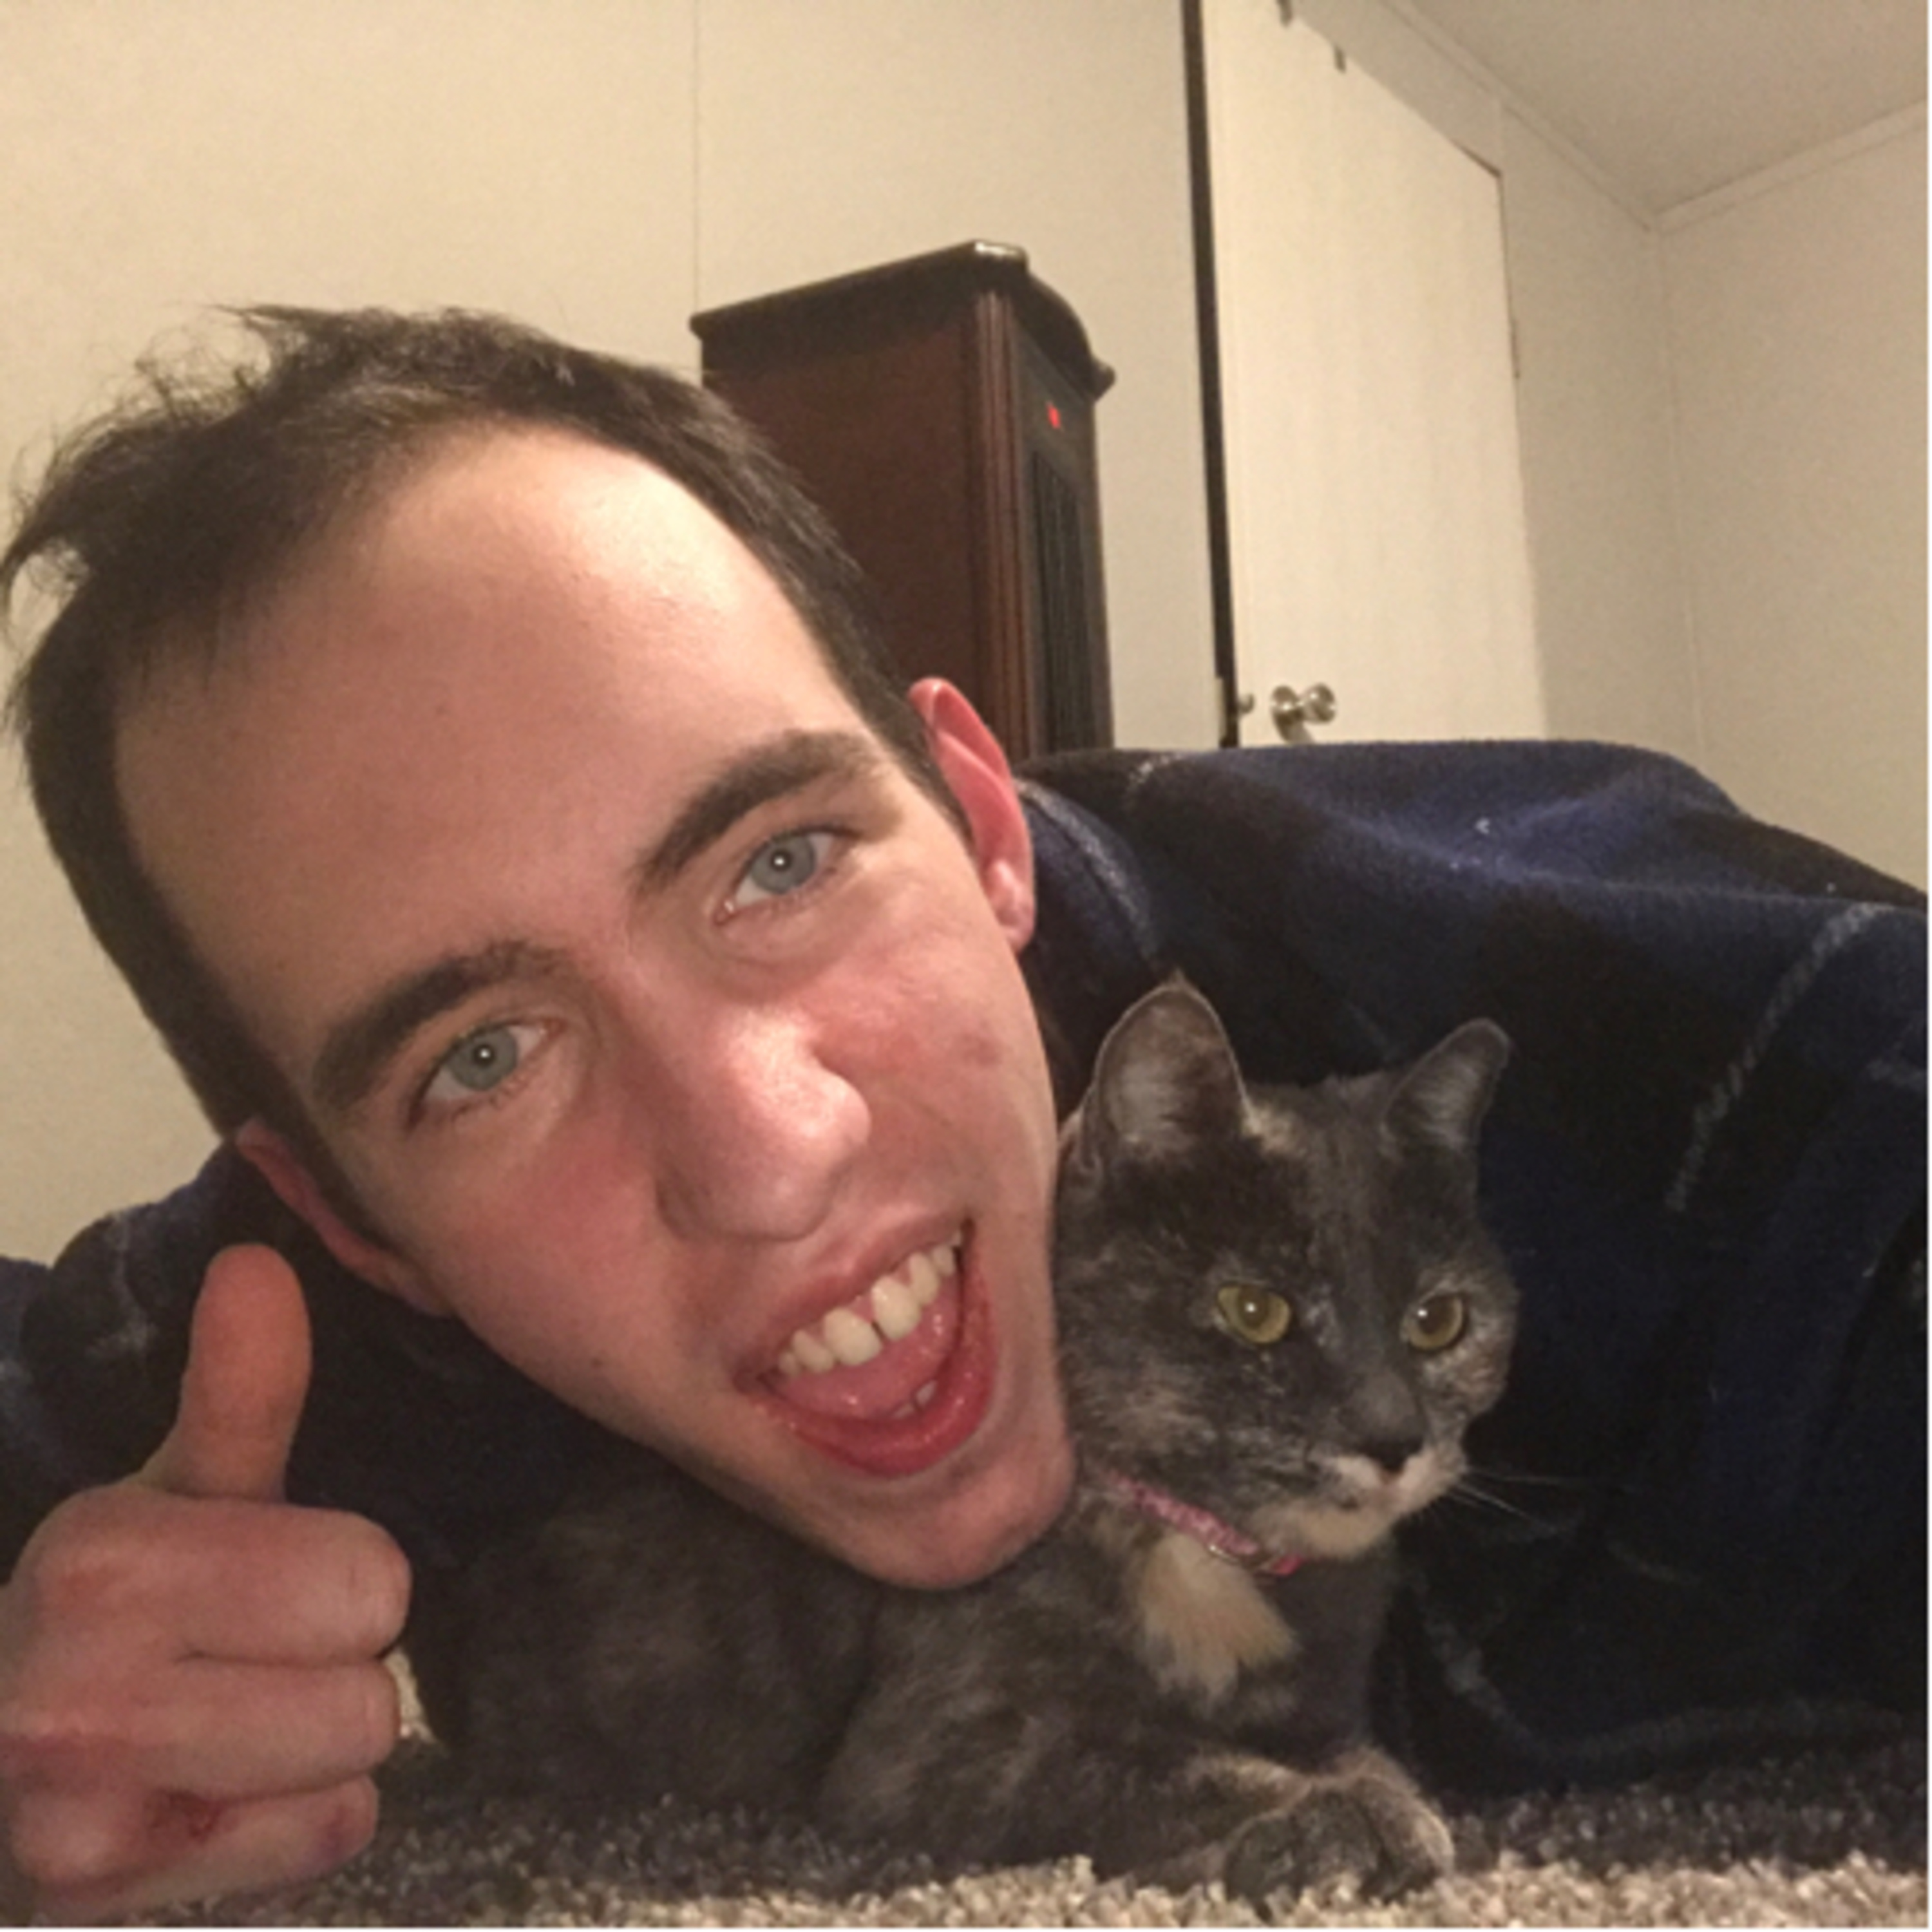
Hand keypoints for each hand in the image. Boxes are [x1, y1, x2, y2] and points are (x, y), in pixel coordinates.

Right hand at [0, 1245, 410, 1919]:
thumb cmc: (115, 1610)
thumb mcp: (177, 1492)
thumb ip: (238, 1391)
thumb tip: (259, 1265)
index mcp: (103, 1565)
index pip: (366, 1582)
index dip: (345, 1580)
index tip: (276, 1583)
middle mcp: (74, 1699)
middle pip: (367, 1695)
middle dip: (336, 1670)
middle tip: (258, 1662)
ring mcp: (80, 1822)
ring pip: (350, 1777)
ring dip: (318, 1753)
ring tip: (239, 1727)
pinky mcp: (106, 1906)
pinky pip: (319, 1847)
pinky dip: (291, 1827)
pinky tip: (221, 1796)